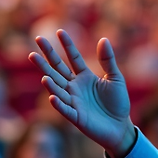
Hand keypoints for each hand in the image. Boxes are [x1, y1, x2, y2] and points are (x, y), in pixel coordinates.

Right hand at [30, 30, 136, 157]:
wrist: (120, 127)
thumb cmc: (117, 103)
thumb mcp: (115, 78)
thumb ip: (108, 60)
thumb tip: (104, 39)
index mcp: (84, 77)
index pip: (72, 58)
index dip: (67, 45)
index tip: (60, 31)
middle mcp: (74, 87)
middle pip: (57, 70)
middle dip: (47, 57)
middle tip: (37, 41)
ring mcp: (73, 101)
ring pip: (58, 89)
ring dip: (50, 82)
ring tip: (44, 74)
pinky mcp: (76, 117)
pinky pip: (65, 110)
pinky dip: (59, 104)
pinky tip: (53, 96)